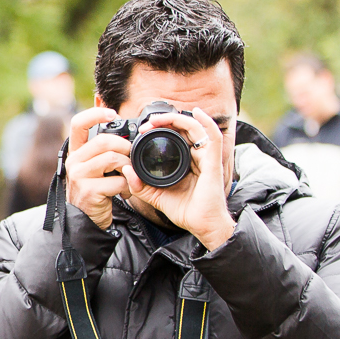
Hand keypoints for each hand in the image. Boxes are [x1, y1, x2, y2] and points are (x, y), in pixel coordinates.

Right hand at [63, 105, 130, 228]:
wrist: (86, 221)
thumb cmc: (96, 191)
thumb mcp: (95, 168)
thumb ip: (103, 152)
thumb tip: (127, 135)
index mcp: (75, 152)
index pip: (78, 123)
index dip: (95, 113)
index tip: (113, 114)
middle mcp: (73, 161)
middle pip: (103, 140)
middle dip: (124, 146)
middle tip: (131, 157)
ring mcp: (79, 176)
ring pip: (112, 158)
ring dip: (127, 167)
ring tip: (129, 177)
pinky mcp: (89, 191)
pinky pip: (117, 180)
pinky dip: (127, 186)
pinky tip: (125, 192)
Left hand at [123, 106, 235, 249]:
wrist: (202, 226)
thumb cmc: (186, 211)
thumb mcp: (156, 196)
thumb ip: (140, 185)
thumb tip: (125, 171)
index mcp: (185, 162)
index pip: (175, 137)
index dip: (160, 129)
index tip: (142, 130)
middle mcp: (197, 156)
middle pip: (184, 129)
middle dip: (165, 121)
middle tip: (147, 124)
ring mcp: (206, 157)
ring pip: (196, 128)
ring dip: (177, 119)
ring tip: (158, 118)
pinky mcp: (213, 161)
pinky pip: (213, 137)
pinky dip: (207, 122)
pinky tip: (196, 112)